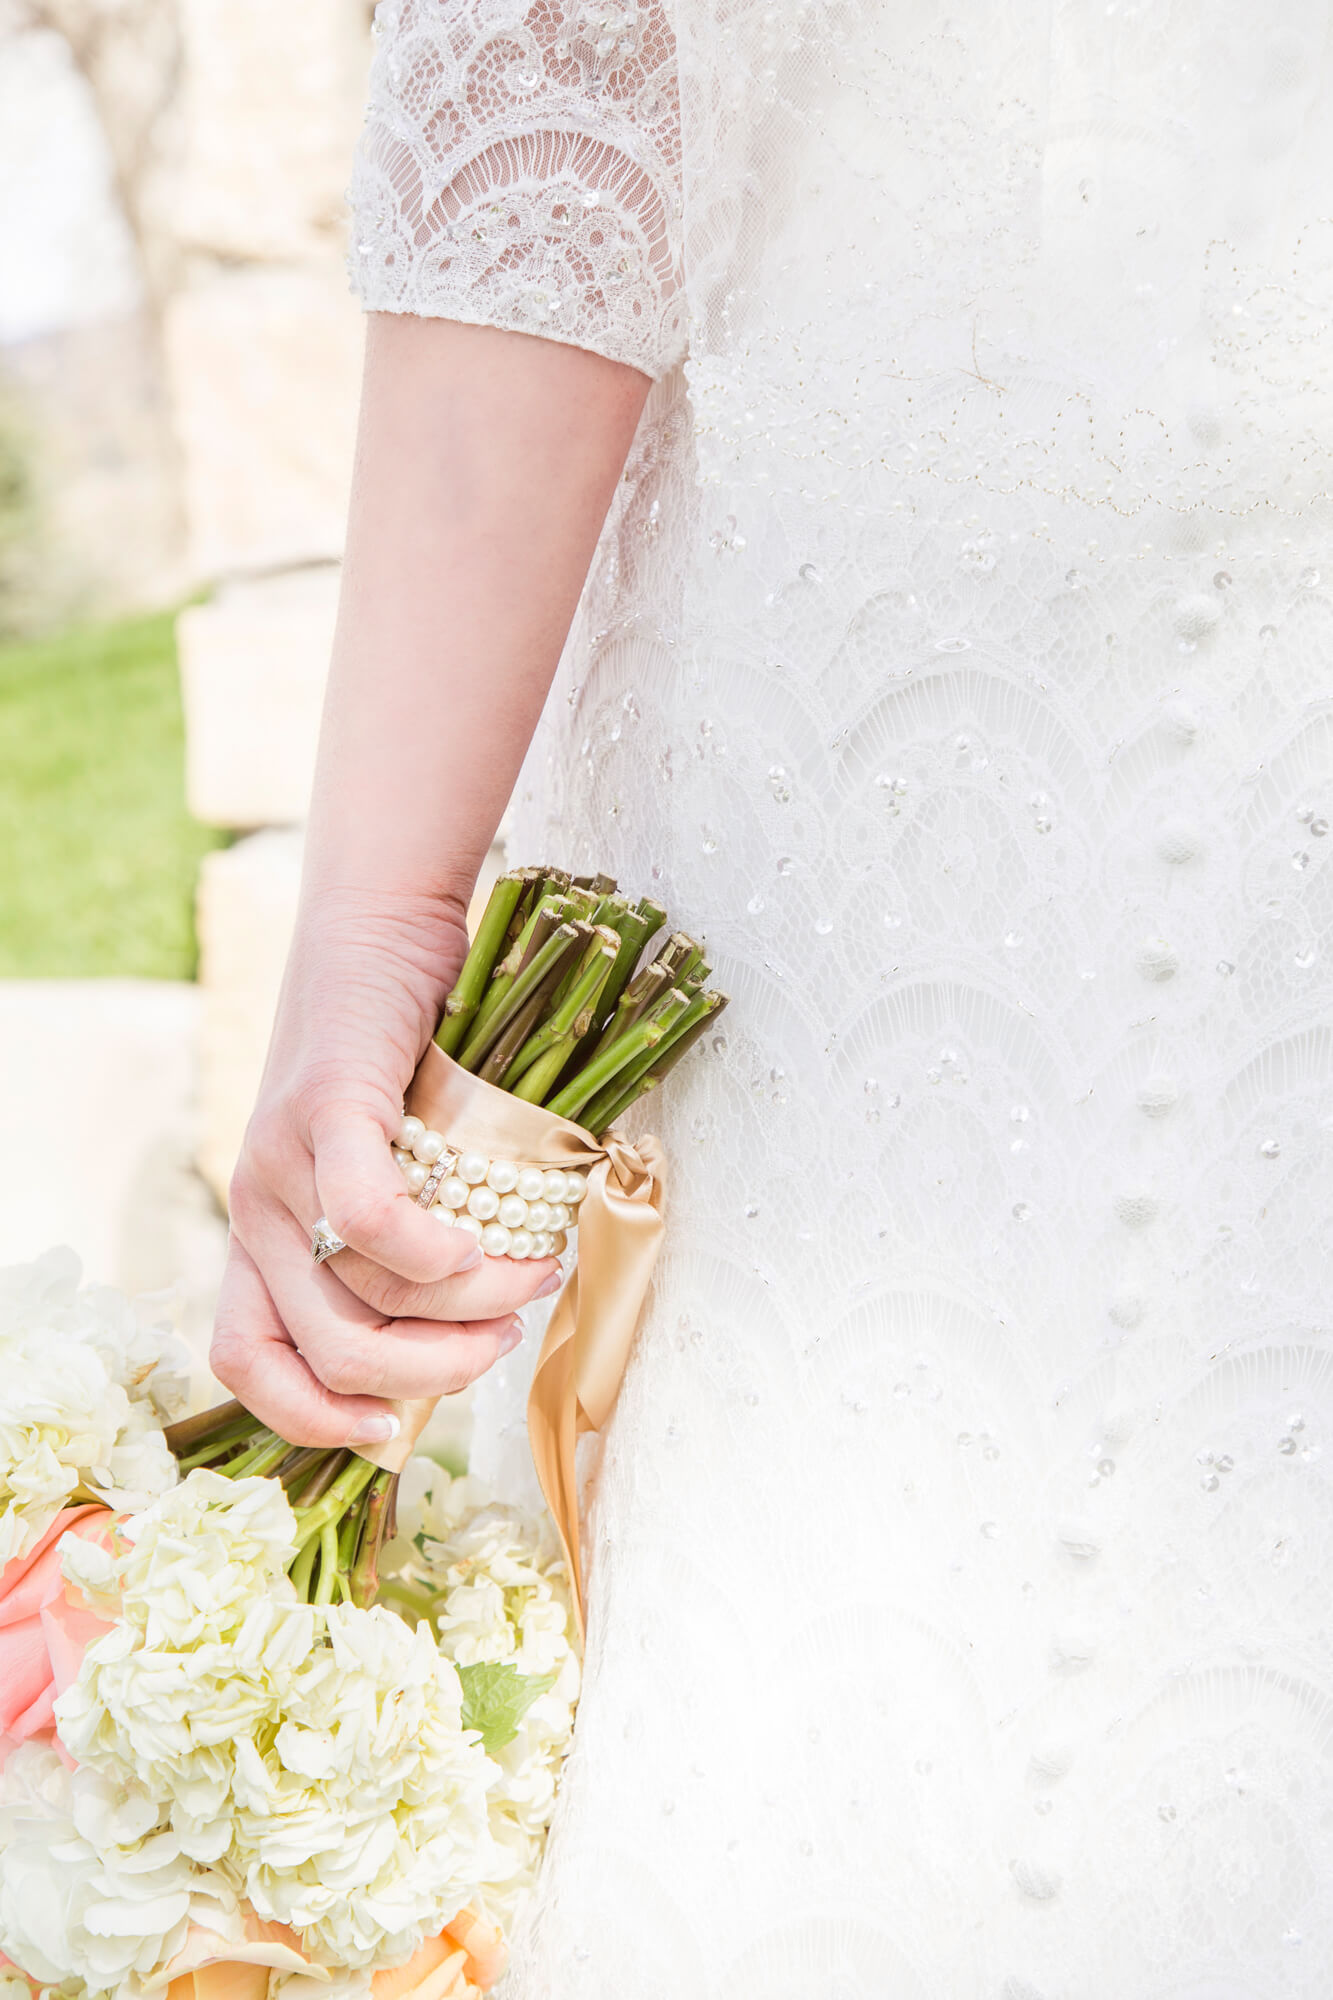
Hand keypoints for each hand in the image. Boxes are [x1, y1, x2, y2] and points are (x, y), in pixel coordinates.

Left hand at [211, 889, 561, 1446]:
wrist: (379, 927)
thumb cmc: (403, 1058)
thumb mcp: (385, 1172)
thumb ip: (400, 1255)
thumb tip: (468, 1344)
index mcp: (260, 1237)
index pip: (249, 1365)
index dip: (315, 1419)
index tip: (397, 1426)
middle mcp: (254, 1210)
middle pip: (329, 1351)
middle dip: (430, 1373)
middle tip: (503, 1337)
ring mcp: (279, 1160)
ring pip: (364, 1292)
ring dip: (468, 1305)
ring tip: (532, 1271)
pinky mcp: (323, 1108)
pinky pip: (365, 1217)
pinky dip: (432, 1253)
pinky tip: (482, 1245)